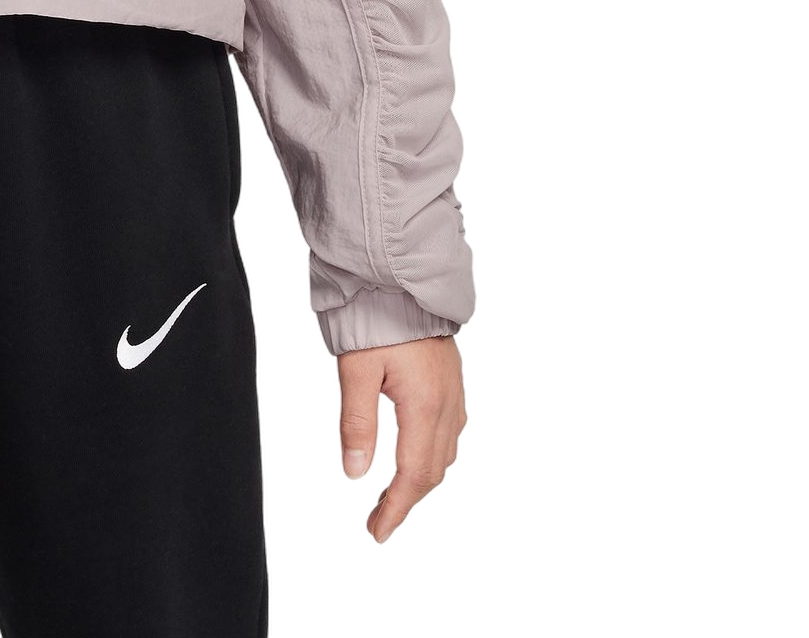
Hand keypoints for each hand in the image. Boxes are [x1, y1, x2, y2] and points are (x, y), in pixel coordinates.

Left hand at [335, 334, 468, 546]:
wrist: (402, 276)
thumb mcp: (355, 368)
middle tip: (379, 520)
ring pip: (446, 455)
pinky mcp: (452, 381)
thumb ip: (356, 423)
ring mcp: (454, 393)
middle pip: (433, 471)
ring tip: (395, 496)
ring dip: (422, 481)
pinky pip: (451, 432)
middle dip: (407, 501)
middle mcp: (446, 404)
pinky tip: (419, 456)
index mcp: (423, 405)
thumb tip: (355, 473)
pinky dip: (435, 456)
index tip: (376, 532)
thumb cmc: (376, 315)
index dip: (395, 509)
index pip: (412, 476)